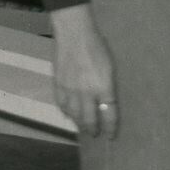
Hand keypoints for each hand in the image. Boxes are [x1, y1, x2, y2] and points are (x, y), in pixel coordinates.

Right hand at [50, 7, 119, 138]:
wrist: (74, 34)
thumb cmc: (97, 47)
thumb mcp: (110, 68)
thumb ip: (107, 87)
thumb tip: (105, 102)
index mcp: (103, 87)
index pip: (109, 115)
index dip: (110, 127)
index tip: (111, 135)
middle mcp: (86, 92)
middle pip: (89, 118)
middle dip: (93, 129)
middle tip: (95, 134)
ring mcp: (70, 90)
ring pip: (74, 114)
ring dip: (79, 123)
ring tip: (82, 127)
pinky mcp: (59, 85)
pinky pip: (62, 105)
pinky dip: (66, 112)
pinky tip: (69, 114)